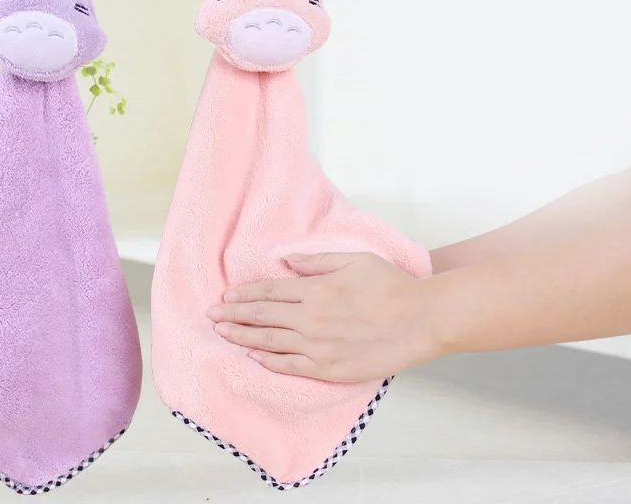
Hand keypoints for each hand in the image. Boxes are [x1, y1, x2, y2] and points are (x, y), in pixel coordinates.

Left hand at [205, 252, 435, 382]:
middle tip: (210, 317)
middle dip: (233, 316)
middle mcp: (311, 318)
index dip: (245, 295)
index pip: (270, 292)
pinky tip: (254, 358)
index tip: (225, 298)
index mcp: (315, 290)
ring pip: (270, 342)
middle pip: (263, 317)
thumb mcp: (353, 260)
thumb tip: (287, 260)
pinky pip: (292, 366)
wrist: (420, 320)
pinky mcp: (330, 369)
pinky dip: (269, 362)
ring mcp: (319, 347)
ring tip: (223, 335)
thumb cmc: (390, 286)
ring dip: (243, 338)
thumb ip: (317, 262)